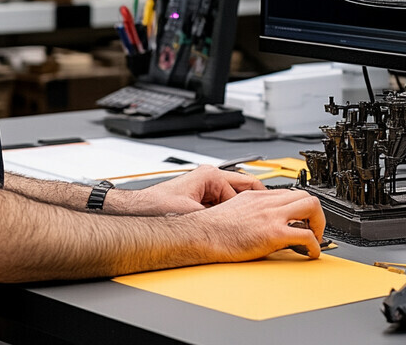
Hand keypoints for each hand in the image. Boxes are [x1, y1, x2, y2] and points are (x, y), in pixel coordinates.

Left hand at [106, 164, 265, 215]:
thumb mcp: (193, 215)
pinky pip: (220, 207)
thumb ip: (217, 219)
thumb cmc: (156, 207)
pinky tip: (227, 230)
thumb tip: (236, 227)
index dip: (260, 201)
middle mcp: (209, 178)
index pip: (248, 184)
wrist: (137, 212)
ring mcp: (204, 188)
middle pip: (242, 191)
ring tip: (245, 229)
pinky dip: (226, 217)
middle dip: (251, 207)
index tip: (269, 212)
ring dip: (238, 214)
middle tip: (263, 221)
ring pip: (232, 201)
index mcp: (211, 175)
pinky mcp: (198, 199)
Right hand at [191, 187, 326, 261]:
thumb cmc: (213, 227)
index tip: (303, 219)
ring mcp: (272, 215)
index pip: (289, 193)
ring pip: (311, 206)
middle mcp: (267, 202)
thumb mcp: (234, 209)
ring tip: (315, 239)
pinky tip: (310, 253)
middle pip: (306, 195)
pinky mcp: (273, 233)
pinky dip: (314, 245)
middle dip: (315, 213)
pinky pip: (305, 235)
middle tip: (313, 228)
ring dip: (319, 224)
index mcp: (258, 196)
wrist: (202, 234)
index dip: (300, 207)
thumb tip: (258, 222)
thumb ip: (250, 211)